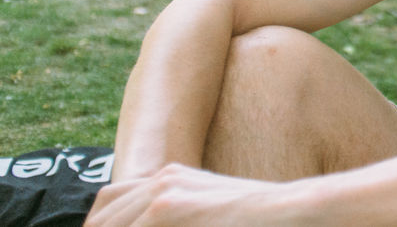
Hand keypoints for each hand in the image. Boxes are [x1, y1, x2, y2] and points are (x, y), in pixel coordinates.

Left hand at [87, 164, 286, 226]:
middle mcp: (163, 180)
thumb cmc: (257, 222)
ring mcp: (165, 192)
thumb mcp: (210, 215)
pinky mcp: (169, 207)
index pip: (109, 202)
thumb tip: (159, 223)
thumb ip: (182, 219)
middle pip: (101, 216)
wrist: (291, 211)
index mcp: (171, 179)